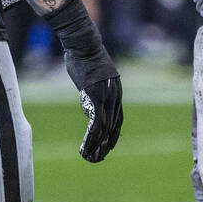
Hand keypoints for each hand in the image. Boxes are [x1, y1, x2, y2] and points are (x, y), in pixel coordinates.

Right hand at [51, 0, 123, 162]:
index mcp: (116, 90)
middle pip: (114, 126)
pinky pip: (96, 124)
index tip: (109, 146)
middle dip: (107, 144)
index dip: (114, 134)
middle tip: (99, 158)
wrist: (83, 43)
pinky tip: (85, 148)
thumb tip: (89, 106)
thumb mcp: (92, 77)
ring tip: (90, 158)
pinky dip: (91, 138)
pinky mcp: (96, 97)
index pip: (119, 118)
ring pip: (105, 128)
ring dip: (97, 145)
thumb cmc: (84, 56)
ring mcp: (107, 96)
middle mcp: (115, 95)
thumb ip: (92, 92)